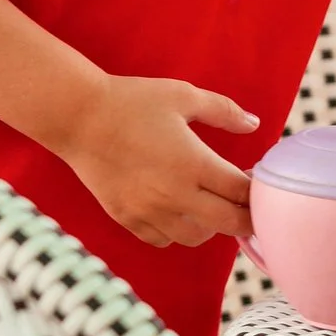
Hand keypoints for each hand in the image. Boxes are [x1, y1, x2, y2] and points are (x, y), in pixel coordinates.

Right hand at [58, 75, 261, 247]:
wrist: (78, 117)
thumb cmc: (132, 101)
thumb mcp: (184, 95)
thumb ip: (224, 111)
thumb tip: (254, 124)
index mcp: (195, 164)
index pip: (242, 193)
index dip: (257, 191)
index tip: (257, 181)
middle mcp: (175, 194)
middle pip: (228, 224)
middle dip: (246, 217)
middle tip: (248, 205)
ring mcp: (149, 211)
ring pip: (196, 237)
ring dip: (211, 225)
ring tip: (210, 204)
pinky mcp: (127, 218)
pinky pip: (162, 239)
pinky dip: (176, 231)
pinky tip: (177, 209)